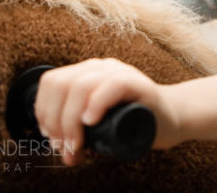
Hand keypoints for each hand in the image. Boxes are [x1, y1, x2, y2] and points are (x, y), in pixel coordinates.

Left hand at [34, 58, 171, 165]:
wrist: (172, 119)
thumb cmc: (133, 121)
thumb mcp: (98, 121)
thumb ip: (77, 124)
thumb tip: (56, 143)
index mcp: (87, 73)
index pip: (52, 82)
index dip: (44, 111)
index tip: (51, 136)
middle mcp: (101, 68)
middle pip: (61, 85)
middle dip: (56, 121)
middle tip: (64, 147)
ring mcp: (120, 72)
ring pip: (80, 86)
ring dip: (71, 121)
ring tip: (77, 145)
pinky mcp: (138, 83)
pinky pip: (112, 85)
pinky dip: (97, 104)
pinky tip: (92, 122)